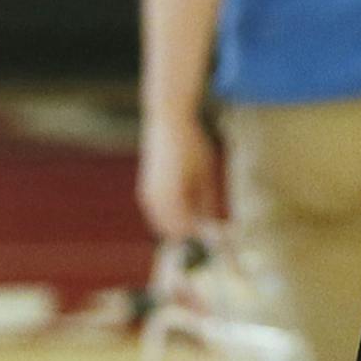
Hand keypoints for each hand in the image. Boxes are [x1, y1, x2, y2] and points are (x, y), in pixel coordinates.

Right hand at [138, 111, 222, 242]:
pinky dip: (172, 214)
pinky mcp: (145, 190)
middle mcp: (154, 200)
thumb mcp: (205, 172)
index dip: (200, 236)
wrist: (167, 122)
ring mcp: (147, 196)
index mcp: (171, 196)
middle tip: (209, 229)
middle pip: (171, 231)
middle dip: (189, 233)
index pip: (184, 229)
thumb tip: (211, 223)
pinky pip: (158, 213)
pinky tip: (187, 199)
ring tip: (200, 208)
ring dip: (180, 223)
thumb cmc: (191, 144)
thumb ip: (206, 201)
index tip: (215, 238)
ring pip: (163, 223)